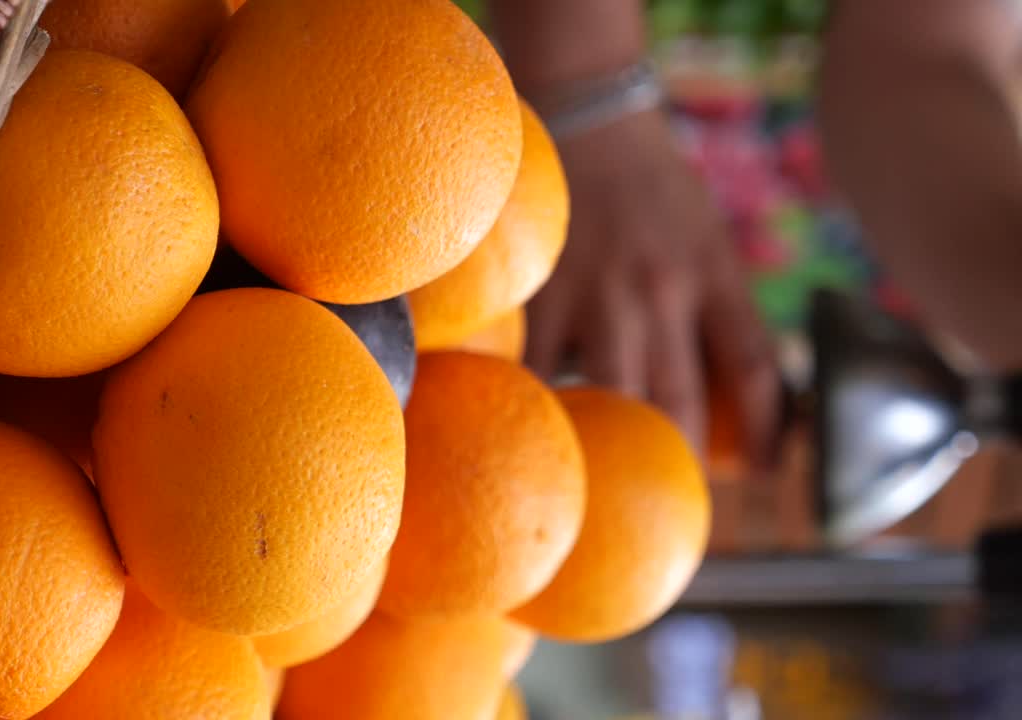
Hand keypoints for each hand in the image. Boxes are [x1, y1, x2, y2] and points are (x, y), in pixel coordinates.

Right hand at [527, 109, 780, 470]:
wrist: (588, 121)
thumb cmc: (655, 189)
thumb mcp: (708, 238)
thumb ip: (721, 308)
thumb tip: (740, 399)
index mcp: (714, 274)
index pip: (756, 370)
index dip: (767, 435)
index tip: (761, 473)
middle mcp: (660, 291)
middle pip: (676, 405)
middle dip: (678, 464)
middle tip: (670, 500)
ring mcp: (594, 294)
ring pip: (605, 402)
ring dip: (607, 454)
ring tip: (602, 489)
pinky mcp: (539, 293)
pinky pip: (536, 372)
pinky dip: (539, 411)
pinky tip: (535, 437)